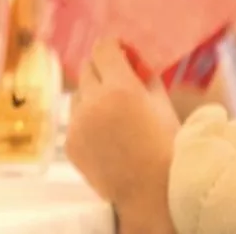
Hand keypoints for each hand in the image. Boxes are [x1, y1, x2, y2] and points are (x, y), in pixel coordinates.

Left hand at [65, 39, 178, 232]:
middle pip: (87, 68)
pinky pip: (74, 120)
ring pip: (78, 94)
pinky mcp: (70, 144)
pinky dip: (88, 120)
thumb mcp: (163, 103)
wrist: (151, 190)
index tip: (120, 50)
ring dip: (93, 94)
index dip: (112, 46)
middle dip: (102, 69)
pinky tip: (107, 133)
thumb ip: (145, 77)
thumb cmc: (166, 145)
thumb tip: (134, 61)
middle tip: (119, 79)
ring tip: (113, 112)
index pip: (103, 49)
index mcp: (120, 88)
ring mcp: (77, 125)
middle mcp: (93, 103)